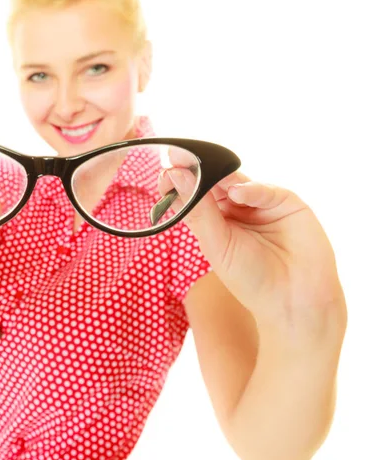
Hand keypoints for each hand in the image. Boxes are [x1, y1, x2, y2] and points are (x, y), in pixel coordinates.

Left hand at [159, 155, 345, 336]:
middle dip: (196, 171)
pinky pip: (265, 189)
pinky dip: (251, 189)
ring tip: (203, 173)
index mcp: (213, 221)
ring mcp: (260, 204)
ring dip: (220, 175)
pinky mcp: (286, 202)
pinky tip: (238, 194)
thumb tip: (174, 176)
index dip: (179, 184)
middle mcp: (235, 209)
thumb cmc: (250, 279)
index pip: (192, 196)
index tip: (164, 173)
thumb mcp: (216, 245)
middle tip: (179, 157)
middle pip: (212, 183)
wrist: (294, 302)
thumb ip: (198, 211)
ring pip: (236, 181)